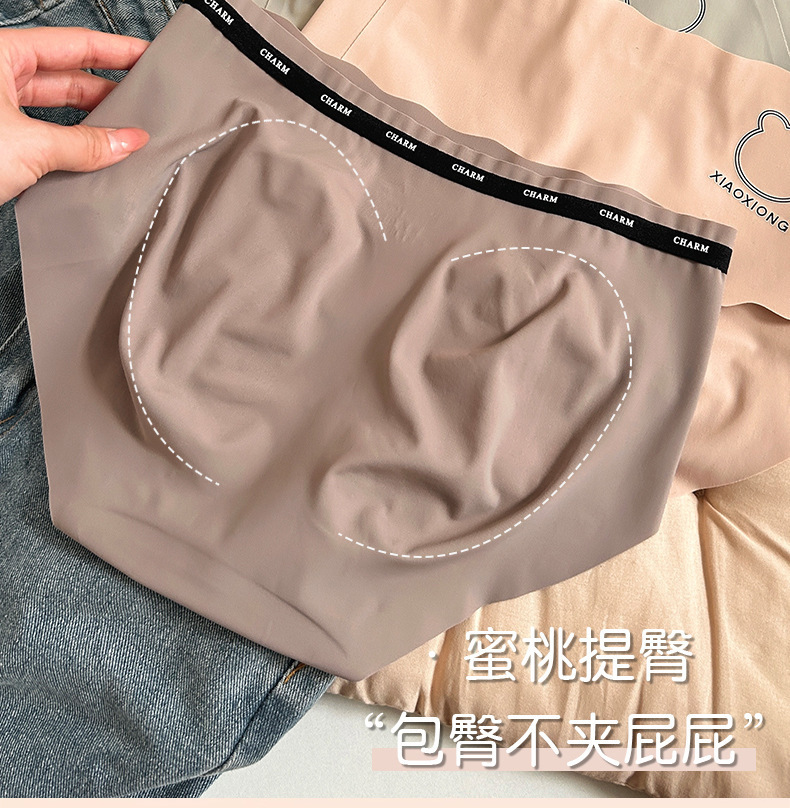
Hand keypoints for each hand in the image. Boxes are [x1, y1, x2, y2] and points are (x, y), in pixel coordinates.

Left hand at [0, 25, 150, 203]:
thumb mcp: (31, 146)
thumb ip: (86, 144)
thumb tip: (128, 142)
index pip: (72, 44)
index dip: (115, 50)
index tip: (146, 56)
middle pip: (66, 76)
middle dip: (107, 92)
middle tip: (145, 104)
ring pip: (55, 108)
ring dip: (91, 123)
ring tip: (126, 134)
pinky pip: (45, 134)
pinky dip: (72, 144)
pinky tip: (96, 155)